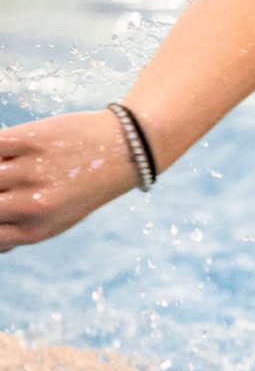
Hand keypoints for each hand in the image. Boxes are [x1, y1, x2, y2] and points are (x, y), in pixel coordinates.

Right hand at [0, 110, 140, 251]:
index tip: (4, 205)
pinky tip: (11, 150)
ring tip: (15, 167)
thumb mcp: (60, 219)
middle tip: (9, 188)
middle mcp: (33, 206)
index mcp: (36, 231)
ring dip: (0, 170)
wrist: (126, 149)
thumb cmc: (86, 186)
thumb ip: (24, 230)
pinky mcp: (30, 140)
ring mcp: (31, 173)